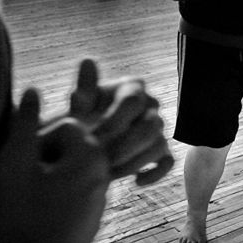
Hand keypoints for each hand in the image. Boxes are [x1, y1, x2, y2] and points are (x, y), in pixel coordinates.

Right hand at [0, 88, 109, 242]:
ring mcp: (101, 194)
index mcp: (91, 156)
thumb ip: (25, 125)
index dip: (40, 140)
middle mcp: (104, 172)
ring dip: (51, 175)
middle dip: (48, 156)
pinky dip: (59, 194)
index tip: (28, 163)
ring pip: (73, 167)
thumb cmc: (19, 215)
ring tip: (33, 196)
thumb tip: (33, 90)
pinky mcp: (94, 213)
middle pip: (73, 145)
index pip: (67, 126)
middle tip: (29, 180)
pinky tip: (42, 210)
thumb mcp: (13, 165)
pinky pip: (77, 188)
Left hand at [70, 59, 173, 185]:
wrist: (74, 148)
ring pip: (159, 144)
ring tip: (108, 173)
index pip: (132, 102)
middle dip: (126, 146)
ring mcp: (157, 127)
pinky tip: (135, 182)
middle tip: (101, 161)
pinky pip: (168, 161)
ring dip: (134, 162)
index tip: (92, 139)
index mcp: (132, 87)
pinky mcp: (160, 150)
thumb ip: (83, 88)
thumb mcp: (76, 107)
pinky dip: (155, 173)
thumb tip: (87, 61)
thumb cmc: (75, 123)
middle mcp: (150, 104)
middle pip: (151, 124)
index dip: (114, 121)